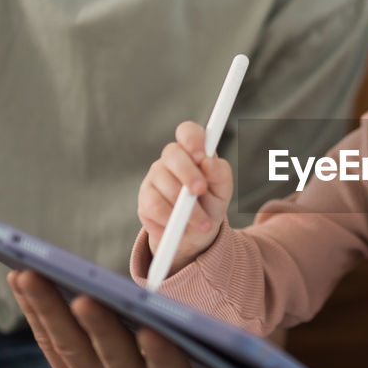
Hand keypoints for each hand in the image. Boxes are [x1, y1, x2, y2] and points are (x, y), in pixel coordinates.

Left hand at [9, 271, 299, 367]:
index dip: (157, 353)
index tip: (151, 329)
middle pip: (110, 355)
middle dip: (96, 325)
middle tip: (83, 294)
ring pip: (70, 346)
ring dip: (48, 309)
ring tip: (29, 273)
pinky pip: (51, 346)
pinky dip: (35, 313)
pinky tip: (22, 280)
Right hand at [137, 121, 232, 272]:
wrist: (196, 235)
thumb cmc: (210, 205)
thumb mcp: (223, 191)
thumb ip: (220, 174)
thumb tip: (210, 162)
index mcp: (193, 152)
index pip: (187, 132)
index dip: (192, 139)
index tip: (202, 154)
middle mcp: (171, 160)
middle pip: (172, 153)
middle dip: (188, 172)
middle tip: (200, 190)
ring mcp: (155, 177)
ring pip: (165, 182)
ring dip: (186, 205)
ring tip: (203, 223)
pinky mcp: (145, 199)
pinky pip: (154, 205)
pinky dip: (170, 218)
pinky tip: (181, 227)